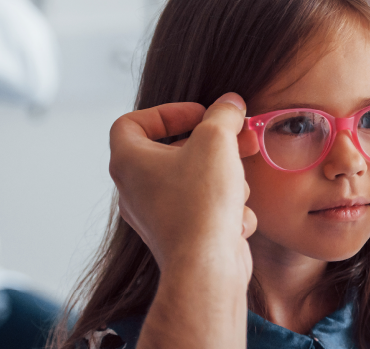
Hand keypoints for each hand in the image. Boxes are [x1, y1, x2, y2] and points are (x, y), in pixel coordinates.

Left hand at [108, 93, 258, 276]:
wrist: (206, 265)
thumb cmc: (200, 202)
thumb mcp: (216, 140)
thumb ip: (223, 115)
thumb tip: (230, 104)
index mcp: (129, 162)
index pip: (131, 122)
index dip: (167, 112)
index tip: (200, 115)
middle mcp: (135, 189)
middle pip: (174, 151)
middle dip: (213, 144)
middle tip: (240, 137)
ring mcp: (156, 215)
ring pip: (195, 181)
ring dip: (224, 177)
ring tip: (238, 184)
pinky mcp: (180, 236)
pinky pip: (205, 210)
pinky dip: (225, 209)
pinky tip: (235, 217)